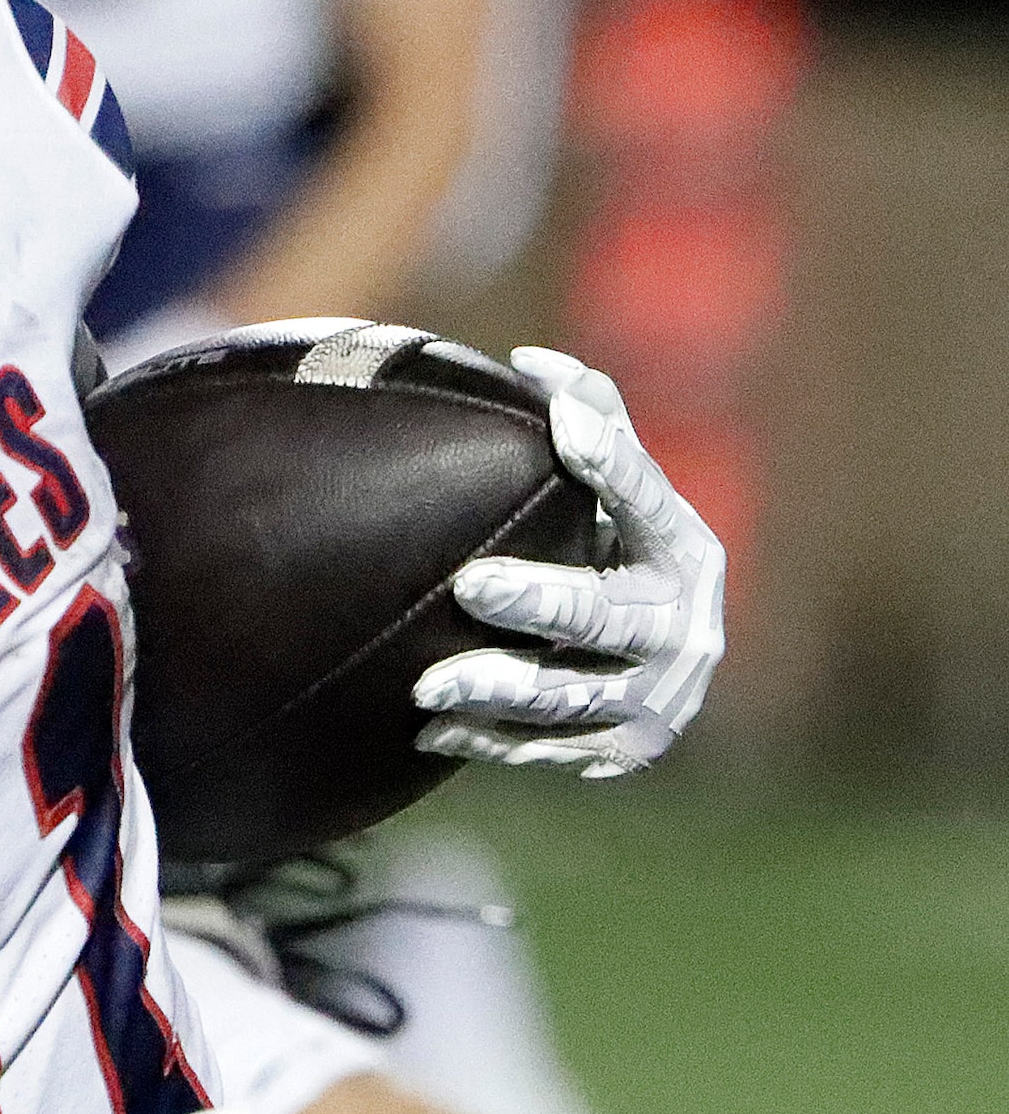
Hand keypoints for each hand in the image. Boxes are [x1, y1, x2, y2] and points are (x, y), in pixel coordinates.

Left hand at [411, 347, 727, 778]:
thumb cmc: (624, 552)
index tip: (561, 427)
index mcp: (685, 552)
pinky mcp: (623, 750)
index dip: (609, 461)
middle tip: (472, 587)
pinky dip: (490, 742)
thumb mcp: (630, 494)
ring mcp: (657, 698)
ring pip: (573, 697)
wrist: (663, 664)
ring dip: (500, 689)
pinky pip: (551, 749)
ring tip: (428, 683)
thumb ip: (593, 420)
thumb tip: (531, 362)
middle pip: (607, 616)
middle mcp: (684, 630)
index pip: (646, 498)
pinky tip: (430, 730)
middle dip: (541, 602)